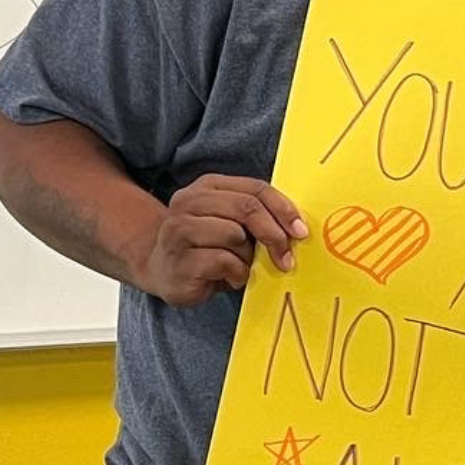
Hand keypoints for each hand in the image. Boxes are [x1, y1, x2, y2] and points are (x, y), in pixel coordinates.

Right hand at [135, 174, 308, 306]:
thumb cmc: (208, 248)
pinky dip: (236, 274)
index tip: (301, 232)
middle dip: (274, 235)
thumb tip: (297, 227)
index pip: (255, 189)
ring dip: (248, 257)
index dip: (283, 209)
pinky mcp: (180, 258)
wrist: (164, 270)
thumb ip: (258, 217)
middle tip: (286, 258)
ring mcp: (179, 228)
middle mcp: (189, 201)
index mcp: (208, 186)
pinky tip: (228, 277)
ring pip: (234, 235)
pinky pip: (224, 261)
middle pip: (247, 208)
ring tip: (239, 266)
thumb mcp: (234, 225)